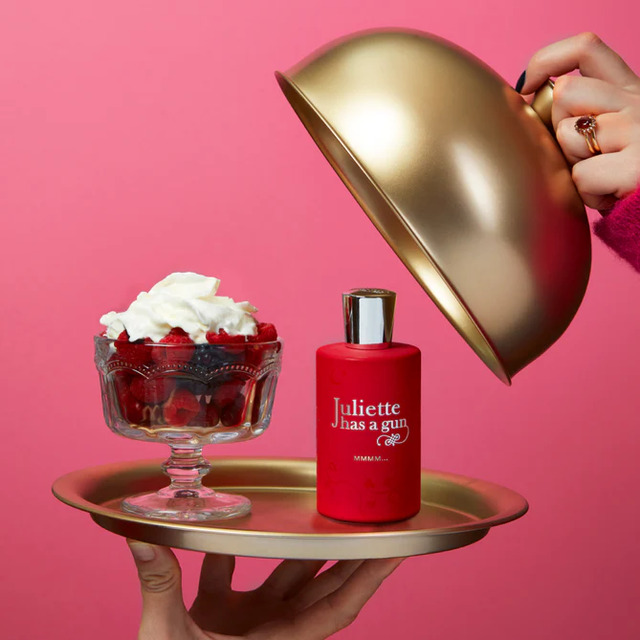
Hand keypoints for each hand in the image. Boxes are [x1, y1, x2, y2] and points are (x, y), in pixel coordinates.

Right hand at [127, 540, 402, 639]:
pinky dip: (233, 550)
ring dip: (302, 545)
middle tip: (372, 516)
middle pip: (322, 584)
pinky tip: (229, 519)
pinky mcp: (221, 616)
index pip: (338, 606)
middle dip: (350, 552)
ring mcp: (248, 622)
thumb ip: (161, 587)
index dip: (370, 576)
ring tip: (320, 509)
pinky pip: (233, 575)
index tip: (397, 549)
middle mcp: (271, 630)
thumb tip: (145, 540)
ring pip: (284, 575)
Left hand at [518, 32, 639, 211]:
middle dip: (559, 128)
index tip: (526, 86)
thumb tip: (529, 102)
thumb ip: (582, 113)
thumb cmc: (628, 179)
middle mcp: (639, 103)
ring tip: (601, 177)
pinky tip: (609, 196)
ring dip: (573, 163)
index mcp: (631, 91)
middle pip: (564, 92)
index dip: (546, 61)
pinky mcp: (636, 168)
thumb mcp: (612, 134)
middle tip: (585, 156)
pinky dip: (587, 195)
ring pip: (566, 135)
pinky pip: (580, 176)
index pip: (585, 48)